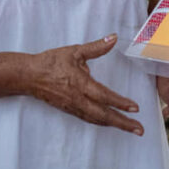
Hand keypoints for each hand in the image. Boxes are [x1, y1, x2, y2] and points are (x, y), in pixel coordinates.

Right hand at [29, 35, 143, 134]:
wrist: (28, 76)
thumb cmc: (51, 62)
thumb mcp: (75, 51)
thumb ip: (96, 47)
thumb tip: (113, 38)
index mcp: (80, 83)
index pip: (104, 96)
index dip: (120, 103)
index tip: (135, 108)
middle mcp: (78, 99)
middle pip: (103, 115)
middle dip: (123, 123)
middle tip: (139, 130)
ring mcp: (73, 107)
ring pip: (97, 119)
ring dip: (114, 125)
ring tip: (130, 128)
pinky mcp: (69, 110)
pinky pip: (88, 119)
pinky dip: (101, 122)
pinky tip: (109, 123)